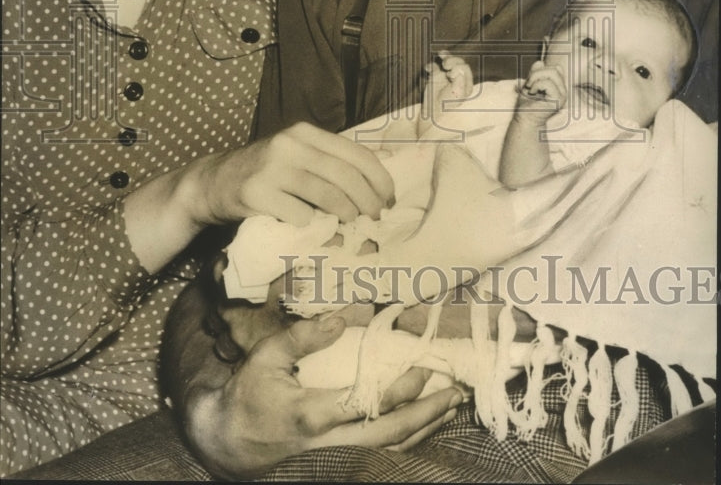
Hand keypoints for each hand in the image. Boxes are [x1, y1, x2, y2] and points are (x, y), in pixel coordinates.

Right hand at [185, 315, 462, 479]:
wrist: (227, 443)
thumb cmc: (248, 395)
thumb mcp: (266, 358)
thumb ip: (303, 337)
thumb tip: (342, 318)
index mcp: (314, 414)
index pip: (369, 404)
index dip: (402, 389)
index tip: (425, 366)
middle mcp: (331, 442)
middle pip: (391, 434)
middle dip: (427, 414)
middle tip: (455, 392)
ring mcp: (335, 457)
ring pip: (390, 449)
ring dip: (424, 428)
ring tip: (451, 406)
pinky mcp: (336, 461)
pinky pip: (380, 454)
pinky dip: (407, 439)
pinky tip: (424, 423)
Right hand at [186, 122, 394, 228]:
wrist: (214, 181)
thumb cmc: (266, 172)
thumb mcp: (296, 155)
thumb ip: (328, 163)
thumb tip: (375, 189)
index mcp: (305, 132)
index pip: (356, 153)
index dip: (379, 178)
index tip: (389, 199)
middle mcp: (290, 144)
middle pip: (345, 175)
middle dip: (368, 200)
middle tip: (375, 218)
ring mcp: (272, 167)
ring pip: (326, 195)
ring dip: (346, 214)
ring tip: (351, 224)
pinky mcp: (256, 192)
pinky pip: (297, 214)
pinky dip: (311, 225)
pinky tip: (311, 228)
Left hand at [514, 60, 565, 121]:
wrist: (524, 119)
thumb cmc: (526, 105)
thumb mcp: (529, 84)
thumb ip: (535, 73)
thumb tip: (540, 62)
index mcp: (558, 87)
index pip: (557, 69)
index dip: (542, 70)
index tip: (532, 80)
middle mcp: (563, 91)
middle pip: (555, 69)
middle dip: (538, 72)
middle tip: (529, 83)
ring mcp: (562, 96)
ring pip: (552, 73)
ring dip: (536, 78)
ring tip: (530, 88)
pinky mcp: (558, 100)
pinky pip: (548, 83)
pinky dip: (536, 85)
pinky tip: (532, 92)